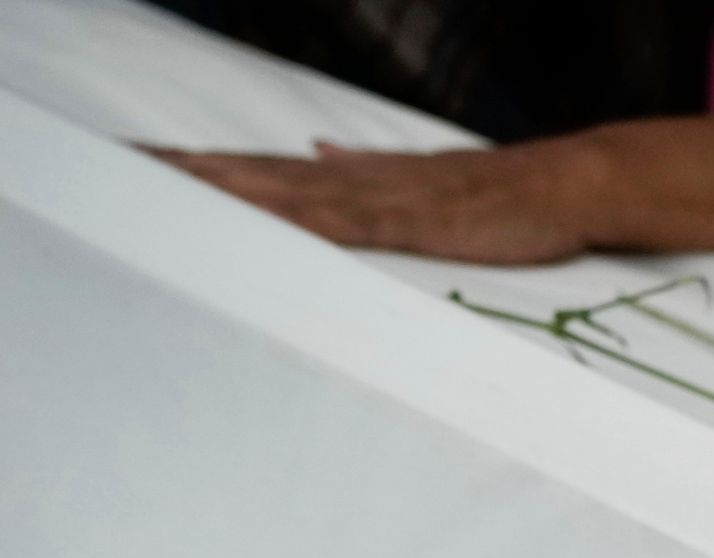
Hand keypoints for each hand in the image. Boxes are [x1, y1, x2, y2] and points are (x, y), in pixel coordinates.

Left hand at [147, 138, 606, 263]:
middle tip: (118, 164)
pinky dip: (289, 215)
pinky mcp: (410, 220)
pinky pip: (337, 221)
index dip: (199, 166)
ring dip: (219, 186)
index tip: (140, 163)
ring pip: (281, 190)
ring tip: (158, 180)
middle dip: (184, 170)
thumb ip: (364, 171)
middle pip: (251, 173)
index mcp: (354, 177)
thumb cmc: (502, 196)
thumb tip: (317, 150)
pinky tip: (252, 210)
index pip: (259, 170)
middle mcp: (354, 180)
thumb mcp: (424, 183)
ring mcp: (379, 198)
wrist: (566, 184)